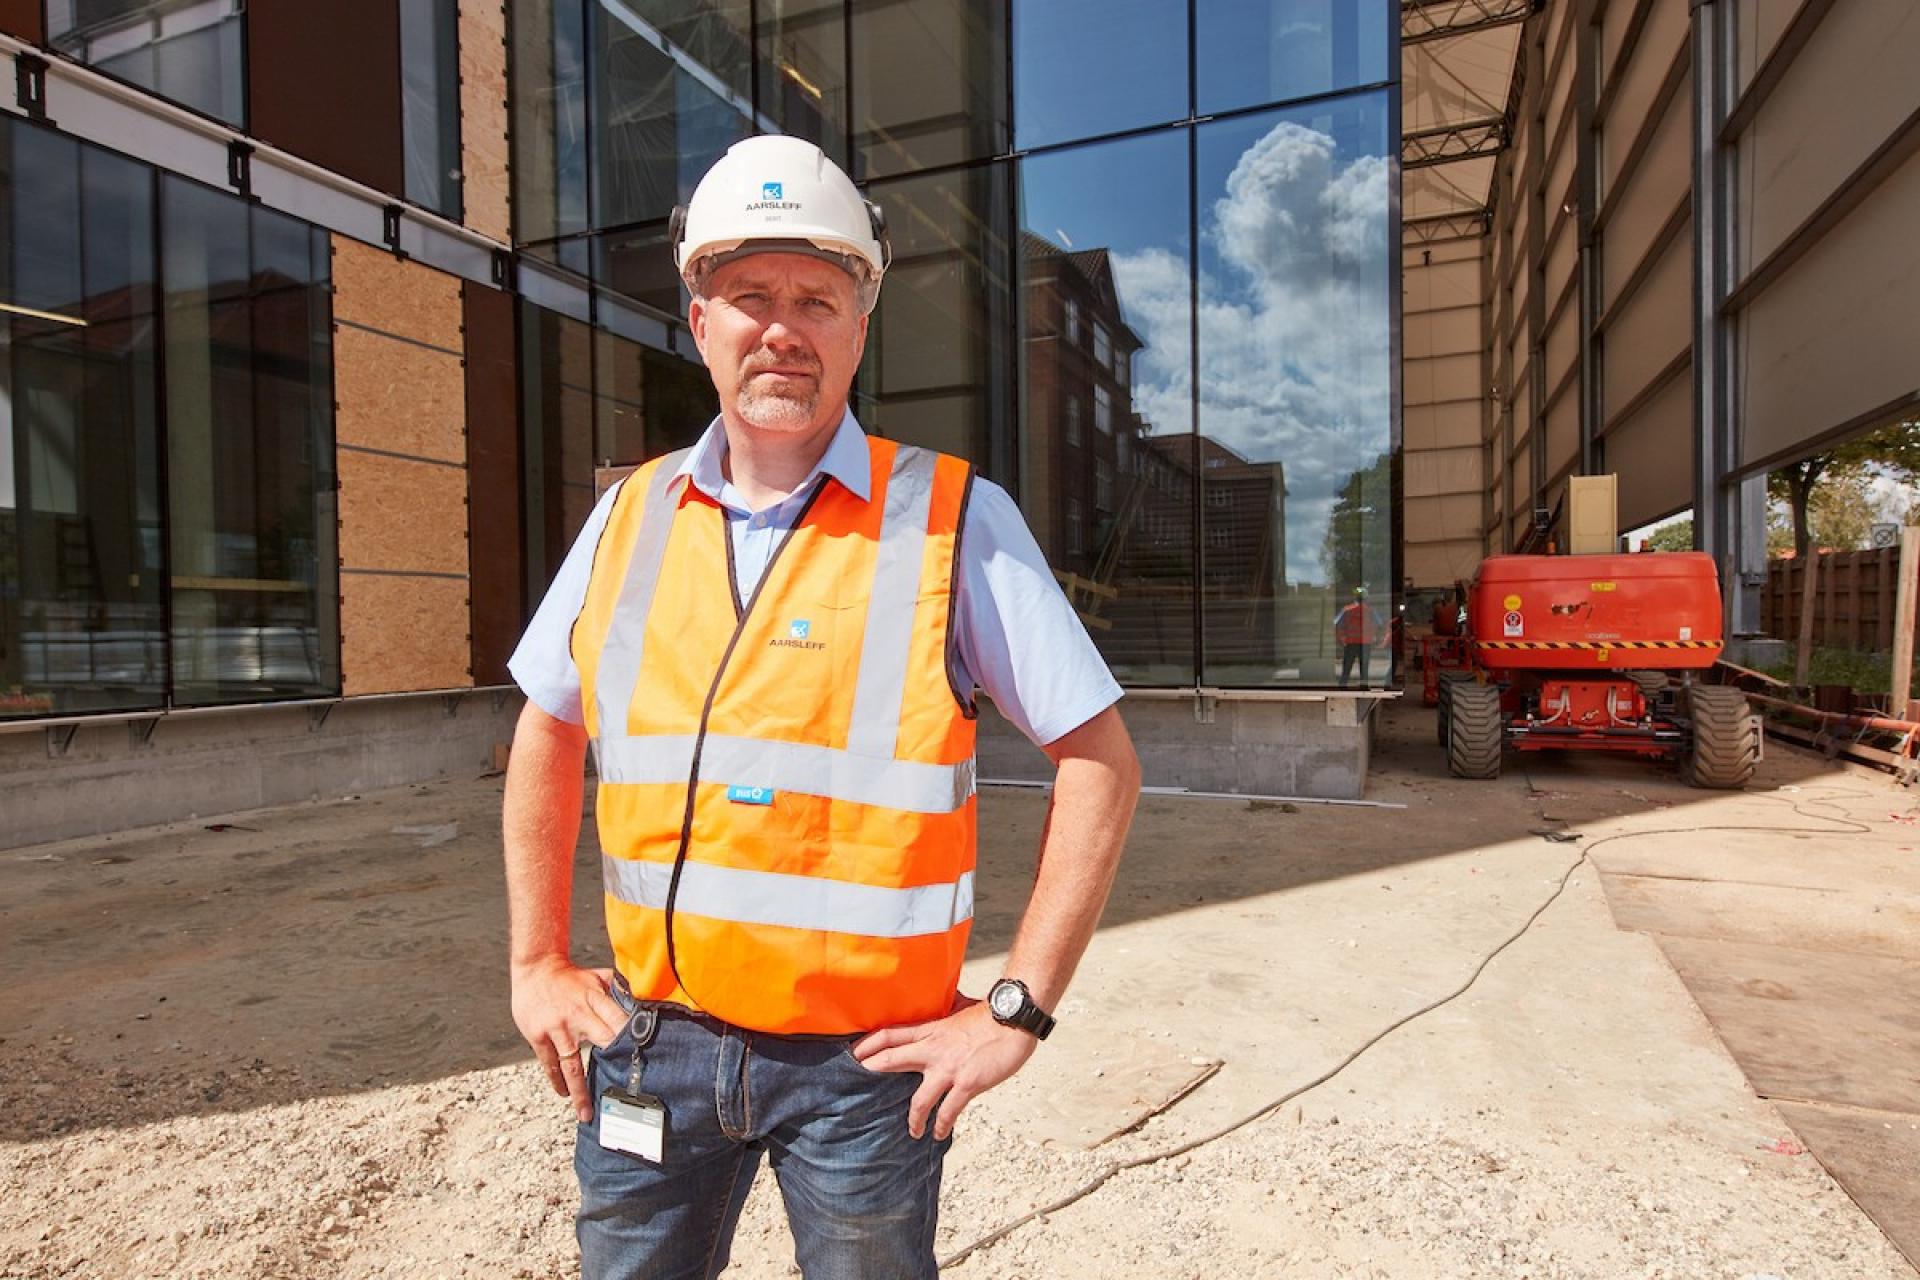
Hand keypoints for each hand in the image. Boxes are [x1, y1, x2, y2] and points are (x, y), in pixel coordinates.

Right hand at [509, 957, 628, 1121]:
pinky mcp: (538, 1036)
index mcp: (595, 999)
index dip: (631, 1039)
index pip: (618, 1021)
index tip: (642, 1058)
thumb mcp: (598, 977)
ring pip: (571, 1064)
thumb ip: (620, 991)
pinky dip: (557, 1081)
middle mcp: (577, 1015)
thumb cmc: (573, 976)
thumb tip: (647, 1001)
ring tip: (586, 1113)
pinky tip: (564, 1094)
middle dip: (612, 1067)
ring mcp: (557, 1028)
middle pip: (600, 1045)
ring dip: (579, 1091)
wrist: (536, 968)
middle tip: (622, 1094)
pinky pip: (549, 1064)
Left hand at [850, 995, 1038, 1139]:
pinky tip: (940, 1133)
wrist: (1014, 1020)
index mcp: (931, 1030)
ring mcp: (948, 1068)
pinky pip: (948, 1111)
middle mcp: (933, 1049)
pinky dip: (942, 1124)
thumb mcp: (961, 1007)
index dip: (868, 1044)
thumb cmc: (991, 1014)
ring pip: (919, 1099)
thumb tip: (946, 997)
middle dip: (871, 1071)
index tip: (853, 1054)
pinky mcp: (966, 1083)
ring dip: (913, 1118)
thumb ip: (948, 1007)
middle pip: (892, 1060)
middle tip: (855, 1086)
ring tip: (913, 1131)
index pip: (890, 1035)